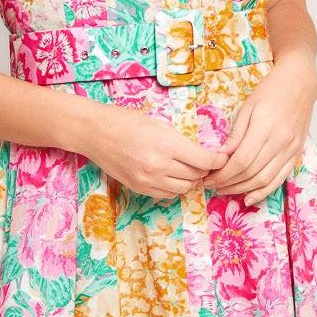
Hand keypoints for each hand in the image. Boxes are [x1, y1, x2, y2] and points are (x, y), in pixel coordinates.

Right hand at [81, 101, 231, 199]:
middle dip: (205, 169)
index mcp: (166, 146)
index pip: (204, 160)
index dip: (218, 160)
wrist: (95, 133)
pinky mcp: (139, 188)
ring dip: (191, 180)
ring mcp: (147, 181)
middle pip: (196, 176)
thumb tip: (203, 154)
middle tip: (206, 162)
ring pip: (183, 189)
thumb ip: (182, 141)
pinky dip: (175, 187)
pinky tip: (173, 175)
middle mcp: (158, 167)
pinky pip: (167, 194)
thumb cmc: (127, 121)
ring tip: (190, 169)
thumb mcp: (160, 124)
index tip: (222, 157)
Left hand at [201, 51, 316, 203]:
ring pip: (264, 179)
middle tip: (212, 185)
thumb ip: (236, 134)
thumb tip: (221, 156)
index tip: (209, 177)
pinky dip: (264, 191)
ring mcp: (291, 149)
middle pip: (250, 172)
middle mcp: (280, 141)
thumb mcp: (247, 106)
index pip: (240, 161)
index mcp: (265, 127)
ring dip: (243, 189)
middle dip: (228, 183)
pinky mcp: (296, 154)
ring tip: (226, 191)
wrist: (300, 82)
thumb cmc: (271, 90)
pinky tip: (249, 198)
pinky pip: (280, 179)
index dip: (223, 174)